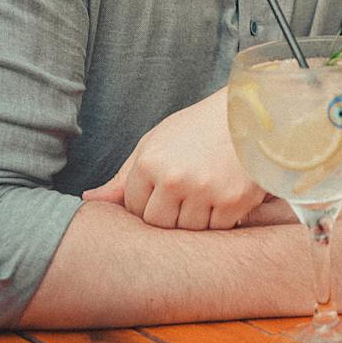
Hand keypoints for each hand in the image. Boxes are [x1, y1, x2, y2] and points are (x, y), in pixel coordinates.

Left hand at [82, 88, 266, 229]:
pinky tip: (224, 195)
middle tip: (185, 195)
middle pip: (158, 224)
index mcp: (150, 162)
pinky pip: (217, 230)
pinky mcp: (233, 202)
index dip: (147, 202)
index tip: (164, 189)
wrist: (251, 111)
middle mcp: (175, 179)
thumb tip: (90, 201)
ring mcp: (205, 192)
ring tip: (206, 192)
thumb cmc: (199, 127)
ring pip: (187, 231)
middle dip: (169, 215)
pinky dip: (220, 219)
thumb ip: (124, 177)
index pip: (133, 207)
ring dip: (195, 219)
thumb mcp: (157, 142)